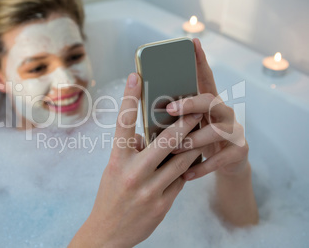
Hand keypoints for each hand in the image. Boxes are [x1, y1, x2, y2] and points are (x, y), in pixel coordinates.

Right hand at [69, 73, 202, 247]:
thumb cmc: (110, 196)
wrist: (107, 233)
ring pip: (181, 160)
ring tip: (201, 131)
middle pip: (165, 140)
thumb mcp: (114, 170)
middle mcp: (133, 173)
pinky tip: (194, 159)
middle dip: (184, 122)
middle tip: (196, 107)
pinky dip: (188, 168)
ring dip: (194, 144)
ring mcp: (149, 190)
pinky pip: (182, 180)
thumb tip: (147, 135)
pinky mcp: (162, 205)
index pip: (124, 124)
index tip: (137, 76)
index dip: (130, 98)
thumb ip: (130, 151)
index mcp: (117, 160)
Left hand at [166, 38, 249, 179]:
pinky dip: (202, 167)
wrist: (226, 165)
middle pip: (210, 100)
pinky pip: (220, 158)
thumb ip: (173, 119)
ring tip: (175, 148)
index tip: (192, 42)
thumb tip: (142, 110)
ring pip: (215, 130)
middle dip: (190, 103)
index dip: (199, 60)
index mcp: (208, 103)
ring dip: (193, 139)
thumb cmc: (198, 141)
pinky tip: (187, 175)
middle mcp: (224, 111)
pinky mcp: (239, 151)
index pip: (205, 77)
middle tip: (169, 109)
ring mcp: (234, 130)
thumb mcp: (186, 127)